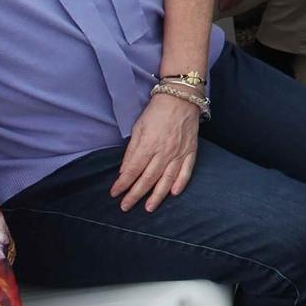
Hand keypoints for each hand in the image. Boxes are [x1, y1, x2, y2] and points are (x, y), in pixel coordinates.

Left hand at [111, 93, 200, 211]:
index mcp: (149, 144)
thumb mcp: (138, 127)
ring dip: (157, 196)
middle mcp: (164, 151)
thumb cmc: (156, 111)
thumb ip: (132, 151)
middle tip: (126, 207)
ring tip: (148, 208)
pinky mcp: (190, 151)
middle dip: (135, 194)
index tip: (114, 193)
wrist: (181, 98)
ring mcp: (179, 152)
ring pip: (167, 179)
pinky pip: (186, 171)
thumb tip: (124, 171)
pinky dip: (180, 183)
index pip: (133, 170)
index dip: (123, 183)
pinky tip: (174, 193)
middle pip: (148, 178)